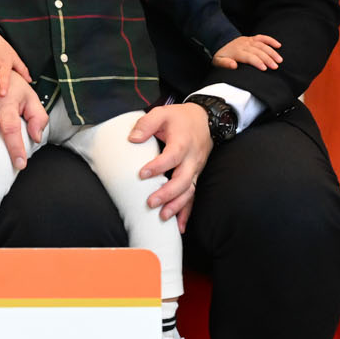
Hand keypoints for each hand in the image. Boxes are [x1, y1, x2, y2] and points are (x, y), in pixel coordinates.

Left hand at [127, 102, 212, 225]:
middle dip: (167, 193)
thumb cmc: (180, 118)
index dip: (158, 167)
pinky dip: (187, 211)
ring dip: (177, 205)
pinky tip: (178, 225)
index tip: (142, 174)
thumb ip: (146, 124)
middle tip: (150, 203)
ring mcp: (195, 169)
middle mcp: (192, 159)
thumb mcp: (162, 113)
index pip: (172, 157)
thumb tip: (133, 139)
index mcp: (183, 143)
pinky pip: (193, 195)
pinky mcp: (195, 175)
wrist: (206, 119)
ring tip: (163, 217)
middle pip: (183, 179)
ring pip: (189, 191)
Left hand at [213, 33, 282, 70]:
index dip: (257, 62)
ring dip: (272, 52)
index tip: (265, 68)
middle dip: (267, 59)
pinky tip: (279, 45)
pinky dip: (271, 40)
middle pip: (258, 51)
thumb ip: (225, 64)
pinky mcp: (252, 38)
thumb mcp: (218, 61)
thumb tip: (233, 65)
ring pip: (262, 45)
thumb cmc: (221, 55)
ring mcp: (248, 40)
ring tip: (279, 60)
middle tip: (275, 67)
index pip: (249, 57)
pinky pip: (262, 37)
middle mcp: (244, 45)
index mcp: (237, 51)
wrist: (220, 42)